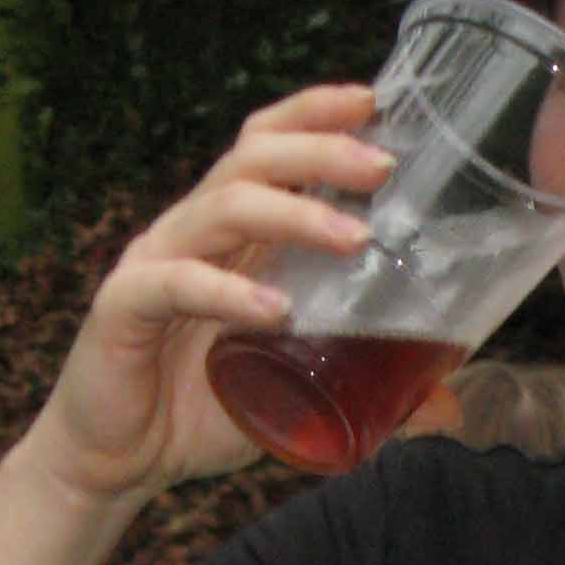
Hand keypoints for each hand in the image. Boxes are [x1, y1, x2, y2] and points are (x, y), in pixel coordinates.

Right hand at [24, 87, 392, 506]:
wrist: (119, 462)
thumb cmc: (203, 411)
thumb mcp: (297, 394)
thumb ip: (364, 387)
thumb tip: (444, 404)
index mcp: (231, 235)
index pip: (268, 146)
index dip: (315, 114)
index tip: (375, 103)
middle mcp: (193, 234)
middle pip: (252, 158)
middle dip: (320, 151)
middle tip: (382, 167)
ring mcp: (156, 264)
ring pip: (222, 207)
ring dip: (292, 214)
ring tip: (352, 237)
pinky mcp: (124, 310)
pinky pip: (176, 285)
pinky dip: (228, 293)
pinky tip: (274, 310)